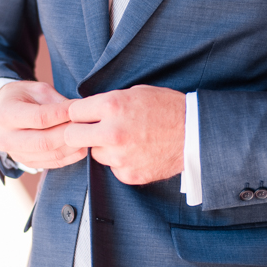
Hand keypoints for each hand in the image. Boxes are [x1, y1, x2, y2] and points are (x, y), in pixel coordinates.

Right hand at [0, 81, 86, 168]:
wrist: (2, 111)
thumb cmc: (22, 96)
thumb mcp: (37, 90)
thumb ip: (58, 101)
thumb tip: (81, 111)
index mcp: (6, 114)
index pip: (40, 118)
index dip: (63, 114)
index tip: (79, 109)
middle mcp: (6, 138)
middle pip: (44, 142)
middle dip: (69, 133)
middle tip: (86, 124)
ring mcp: (15, 154)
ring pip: (50, 155)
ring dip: (72, 146)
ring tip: (86, 135)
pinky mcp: (26, 163)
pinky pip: (52, 163)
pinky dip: (70, 157)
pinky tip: (80, 147)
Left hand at [65, 85, 185, 184]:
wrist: (194, 133)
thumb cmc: (167, 108)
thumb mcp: (135, 92)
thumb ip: (108, 102)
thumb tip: (87, 110)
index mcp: (112, 106)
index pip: (73, 111)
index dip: (79, 113)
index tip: (84, 116)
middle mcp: (112, 132)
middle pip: (71, 136)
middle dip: (78, 133)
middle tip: (90, 131)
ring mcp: (119, 156)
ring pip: (94, 154)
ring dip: (103, 148)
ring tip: (125, 141)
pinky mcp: (128, 174)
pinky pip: (112, 168)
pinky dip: (121, 162)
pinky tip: (137, 153)